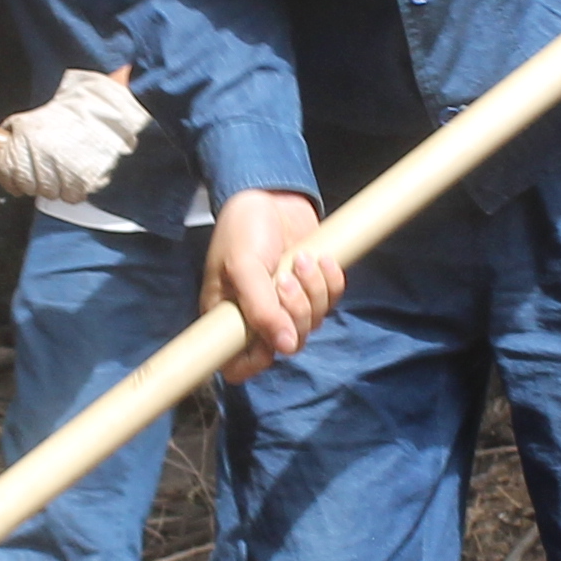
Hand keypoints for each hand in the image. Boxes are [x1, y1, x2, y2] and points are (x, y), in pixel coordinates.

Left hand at [0, 69, 149, 203]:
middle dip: (32, 181)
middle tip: (43, 169)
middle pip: (27, 186)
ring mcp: (64, 168)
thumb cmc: (69, 114)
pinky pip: (72, 196)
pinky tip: (76, 172)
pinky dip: (74, 189)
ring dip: (55, 185)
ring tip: (63, 167)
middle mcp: (42, 154)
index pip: (4, 169)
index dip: (6, 175)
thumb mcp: (30, 117)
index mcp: (26, 138)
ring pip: (49, 194)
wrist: (102, 111)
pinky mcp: (84, 179)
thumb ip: (11, 135)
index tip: (12, 177)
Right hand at [207, 188, 343, 377]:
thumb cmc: (243, 229)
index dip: (256, 361)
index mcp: (229, 318)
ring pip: (312, 324)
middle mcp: (258, 318)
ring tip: (298, 259)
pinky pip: (331, 302)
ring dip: (312, 291)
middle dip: (293, 311)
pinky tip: (321, 258)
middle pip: (287, 344)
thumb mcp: (243, 266)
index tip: (269, 340)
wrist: (271, 195)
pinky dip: (330, 281)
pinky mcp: (312, 289)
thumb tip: (285, 347)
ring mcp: (288, 305)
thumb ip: (261, 309)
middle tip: (284, 277)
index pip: (240, 365)